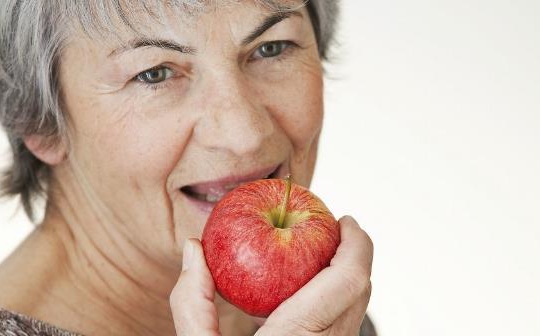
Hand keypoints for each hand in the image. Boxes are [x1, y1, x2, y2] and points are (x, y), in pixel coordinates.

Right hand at [169, 215, 373, 335]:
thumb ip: (192, 302)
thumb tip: (194, 249)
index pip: (349, 281)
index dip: (356, 244)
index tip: (345, 219)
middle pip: (360, 291)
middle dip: (352, 254)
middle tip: (330, 230)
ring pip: (357, 310)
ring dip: (347, 276)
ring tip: (321, 256)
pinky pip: (346, 327)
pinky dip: (339, 300)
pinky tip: (313, 293)